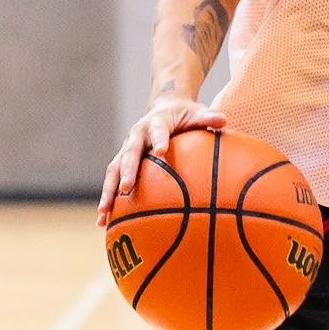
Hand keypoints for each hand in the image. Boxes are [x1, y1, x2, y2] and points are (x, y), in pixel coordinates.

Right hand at [98, 94, 225, 222]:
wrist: (163, 108)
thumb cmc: (184, 115)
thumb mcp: (197, 113)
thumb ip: (208, 118)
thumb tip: (224, 121)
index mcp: (155, 122)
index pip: (158, 130)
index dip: (159, 138)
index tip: (161, 150)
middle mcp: (136, 135)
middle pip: (129, 153)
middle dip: (126, 170)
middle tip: (126, 188)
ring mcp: (126, 149)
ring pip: (114, 170)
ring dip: (108, 191)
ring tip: (104, 213)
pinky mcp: (122, 161)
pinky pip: (113, 181)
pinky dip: (109, 199)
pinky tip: (104, 221)